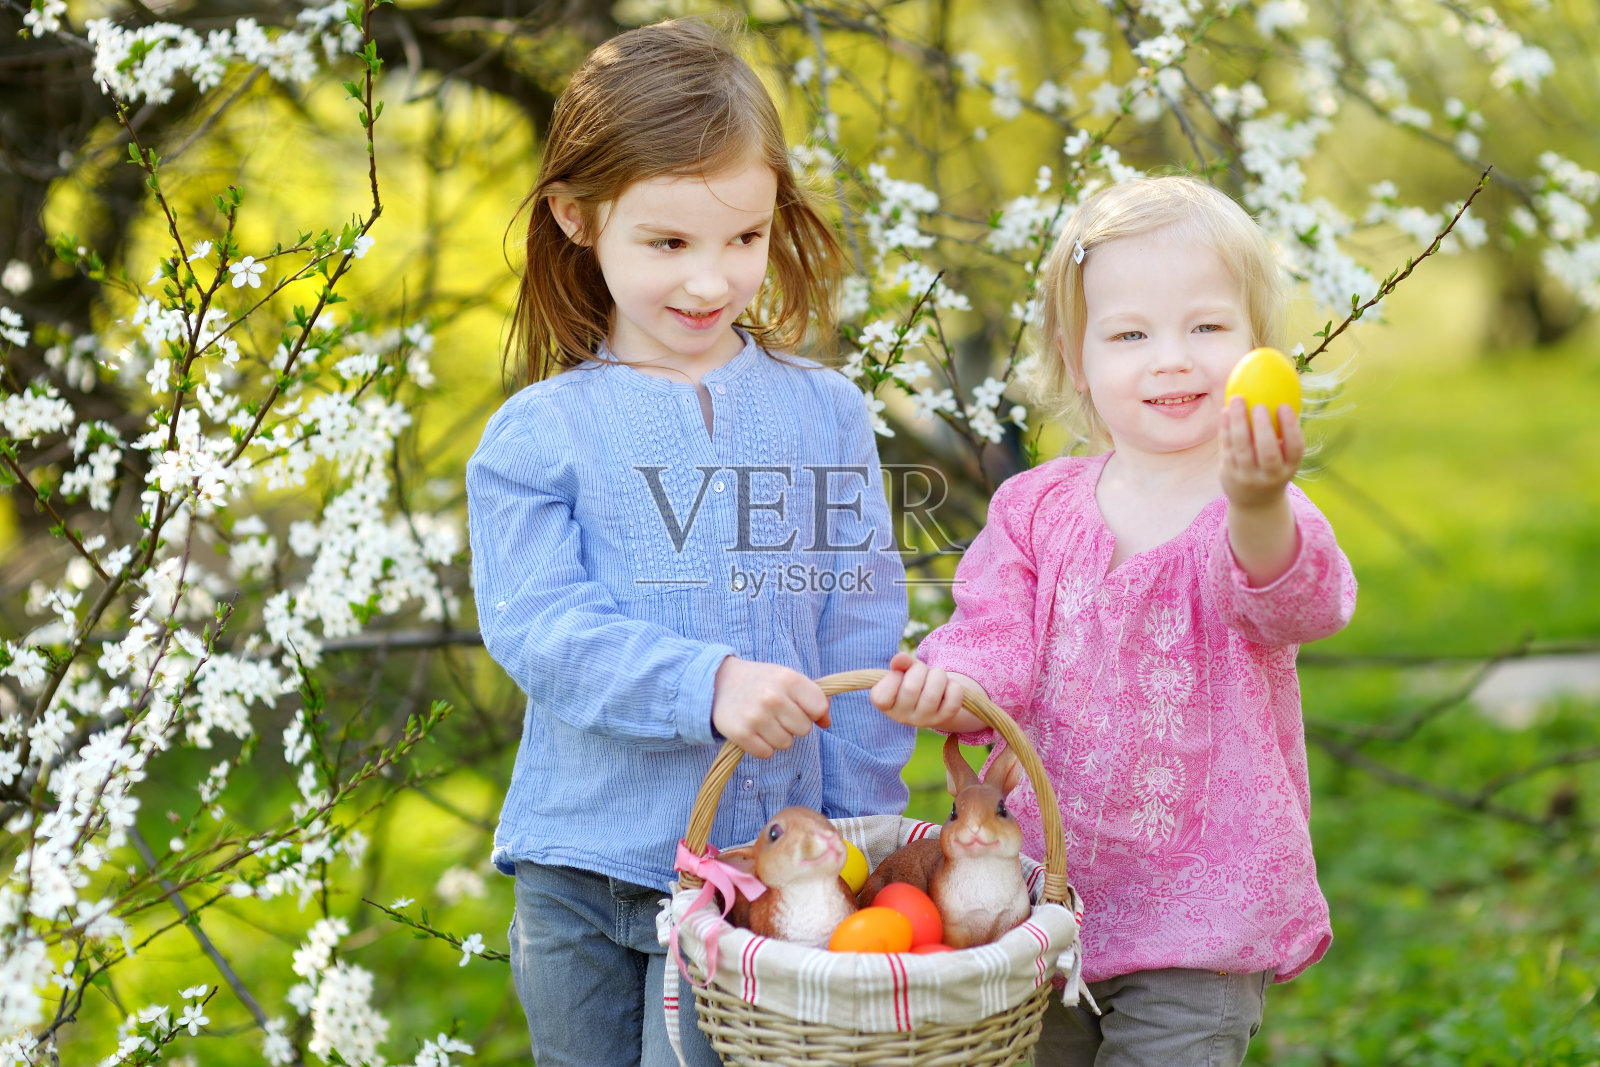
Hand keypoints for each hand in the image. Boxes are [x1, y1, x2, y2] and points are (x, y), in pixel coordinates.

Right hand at [711, 658, 830, 758]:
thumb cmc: (761, 682)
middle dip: (793, 725)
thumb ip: (811, 696)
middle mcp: (773, 697)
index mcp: (788, 678)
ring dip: (777, 737)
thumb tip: (826, 722)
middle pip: (804, 729)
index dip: (813, 712)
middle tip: (777, 714)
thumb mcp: (788, 678)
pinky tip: (753, 731)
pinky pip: (766, 753)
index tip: (801, 708)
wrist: (719, 681)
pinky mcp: (740, 733)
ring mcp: (756, 716)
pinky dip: (762, 746)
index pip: (819, 708)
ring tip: (764, 721)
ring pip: (786, 744)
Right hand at [868, 652, 985, 733]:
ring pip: (932, 695)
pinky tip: (947, 686)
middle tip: (922, 670)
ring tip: (936, 675)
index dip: (893, 677)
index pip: (881, 696)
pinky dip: (953, 686)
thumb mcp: (904, 669)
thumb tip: (899, 659)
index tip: (899, 675)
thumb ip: (901, 662)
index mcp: (885, 705)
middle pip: (910, 689)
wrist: (935, 696)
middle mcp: (902, 717)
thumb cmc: (913, 679)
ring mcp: (923, 721)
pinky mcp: (943, 719)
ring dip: (938, 675)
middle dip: (920, 670)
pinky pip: (952, 700)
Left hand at [1219, 397, 1303, 508]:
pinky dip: (1225, 429)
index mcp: (1289, 468)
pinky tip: (1225, 412)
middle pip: (1268, 452)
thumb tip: (1279, 391)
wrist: (1255, 503)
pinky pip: (1226, 449)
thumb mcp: (1284, 457)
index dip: (1290, 427)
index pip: (1295, 448)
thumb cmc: (1273, 467)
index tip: (1283, 405)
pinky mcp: (1229, 475)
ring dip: (1238, 423)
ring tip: (1237, 400)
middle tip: (1258, 404)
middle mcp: (1270, 476)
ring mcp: (1248, 477)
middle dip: (1262, 427)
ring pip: (1242, 449)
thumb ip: (1282, 432)